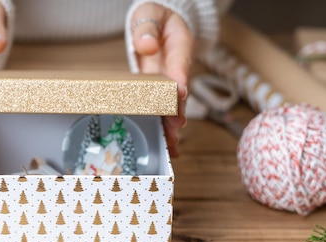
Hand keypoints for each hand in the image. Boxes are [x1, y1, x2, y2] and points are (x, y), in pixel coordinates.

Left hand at [130, 3, 194, 157]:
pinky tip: (168, 145)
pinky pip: (164, 109)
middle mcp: (178, 67)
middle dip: (177, 110)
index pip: (180, 63)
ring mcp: (171, 81)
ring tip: (171, 144)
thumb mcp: (150, 14)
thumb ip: (147, 27)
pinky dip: (165, 127)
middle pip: (179, 92)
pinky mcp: (161, 92)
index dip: (179, 79)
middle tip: (174, 127)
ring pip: (174, 106)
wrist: (160, 23)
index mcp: (180, 45)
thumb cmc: (155, 18)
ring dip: (172, 125)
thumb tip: (145, 46)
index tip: (179, 92)